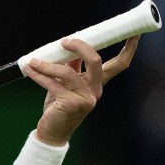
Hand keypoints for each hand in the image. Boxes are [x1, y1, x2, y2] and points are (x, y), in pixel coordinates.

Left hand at [25, 34, 139, 145]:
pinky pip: (53, 84)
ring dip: (48, 65)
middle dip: (81, 46)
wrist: (52, 132)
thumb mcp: (67, 85)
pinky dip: (39, 75)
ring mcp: (85, 98)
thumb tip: (69, 48)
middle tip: (64, 41)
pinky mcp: (70, 104)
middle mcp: (95, 90)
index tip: (134, 32)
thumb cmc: (59, 107)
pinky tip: (30, 70)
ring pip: (68, 72)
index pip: (119, 64)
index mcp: (98, 83)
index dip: (128, 48)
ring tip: (34, 61)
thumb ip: (72, 67)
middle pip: (96, 61)